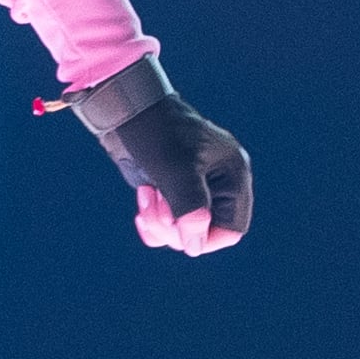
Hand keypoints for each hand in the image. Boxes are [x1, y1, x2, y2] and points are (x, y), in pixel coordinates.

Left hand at [114, 93, 252, 255]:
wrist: (126, 112)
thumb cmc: (157, 133)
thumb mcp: (176, 171)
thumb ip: (190, 209)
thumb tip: (195, 245)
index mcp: (233, 175)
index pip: (232, 228)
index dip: (205, 238)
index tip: (178, 233)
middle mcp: (218, 183)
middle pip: (204, 232)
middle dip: (176, 227)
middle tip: (154, 208)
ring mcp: (195, 187)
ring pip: (183, 230)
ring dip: (161, 223)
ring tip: (146, 196)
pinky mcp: (174, 190)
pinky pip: (169, 223)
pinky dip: (153, 221)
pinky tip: (143, 201)